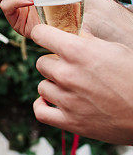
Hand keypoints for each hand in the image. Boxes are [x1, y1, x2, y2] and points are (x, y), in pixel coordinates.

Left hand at [31, 24, 132, 144]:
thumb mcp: (114, 49)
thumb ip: (88, 41)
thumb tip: (73, 33)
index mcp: (77, 51)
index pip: (40, 34)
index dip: (43, 35)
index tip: (47, 38)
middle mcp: (67, 74)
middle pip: (42, 63)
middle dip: (54, 64)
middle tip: (71, 68)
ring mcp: (68, 100)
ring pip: (42, 86)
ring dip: (53, 85)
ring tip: (71, 87)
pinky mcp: (71, 122)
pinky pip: (41, 112)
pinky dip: (43, 106)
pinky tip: (53, 102)